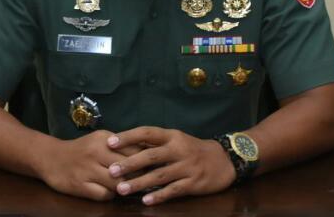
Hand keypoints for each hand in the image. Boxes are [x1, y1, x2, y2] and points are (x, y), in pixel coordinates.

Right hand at [38, 130, 143, 200]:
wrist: (50, 157)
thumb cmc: (81, 149)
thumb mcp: (100, 140)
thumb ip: (121, 145)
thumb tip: (147, 152)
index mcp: (104, 139)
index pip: (133, 150)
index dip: (143, 160)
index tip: (150, 166)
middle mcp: (96, 152)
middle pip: (128, 168)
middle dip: (137, 176)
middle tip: (143, 180)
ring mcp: (87, 170)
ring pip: (118, 183)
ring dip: (124, 187)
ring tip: (126, 187)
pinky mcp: (80, 186)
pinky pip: (104, 195)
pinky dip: (110, 195)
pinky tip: (109, 191)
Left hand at [106, 127, 236, 204]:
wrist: (223, 160)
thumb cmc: (193, 149)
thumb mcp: (176, 139)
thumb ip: (155, 142)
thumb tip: (127, 144)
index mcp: (172, 136)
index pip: (147, 132)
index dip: (128, 136)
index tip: (110, 142)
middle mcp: (178, 149)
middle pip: (151, 155)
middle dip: (130, 163)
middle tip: (111, 171)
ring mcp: (186, 167)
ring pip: (159, 175)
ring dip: (139, 183)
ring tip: (122, 189)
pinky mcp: (194, 183)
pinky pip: (173, 190)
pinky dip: (159, 196)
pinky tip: (146, 201)